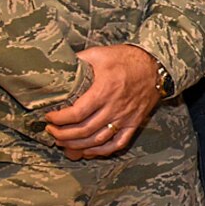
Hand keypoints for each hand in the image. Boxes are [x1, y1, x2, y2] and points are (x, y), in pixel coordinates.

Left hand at [43, 45, 162, 158]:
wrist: (155, 66)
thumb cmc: (126, 59)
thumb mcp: (100, 54)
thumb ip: (78, 61)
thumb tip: (58, 66)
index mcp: (104, 90)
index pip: (77, 113)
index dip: (59, 119)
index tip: (49, 118)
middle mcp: (114, 107)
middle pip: (84, 131)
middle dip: (62, 135)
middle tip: (51, 131)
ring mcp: (125, 118)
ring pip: (98, 140)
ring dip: (77, 145)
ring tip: (63, 142)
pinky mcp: (134, 123)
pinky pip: (117, 144)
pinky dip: (101, 151)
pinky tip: (88, 151)